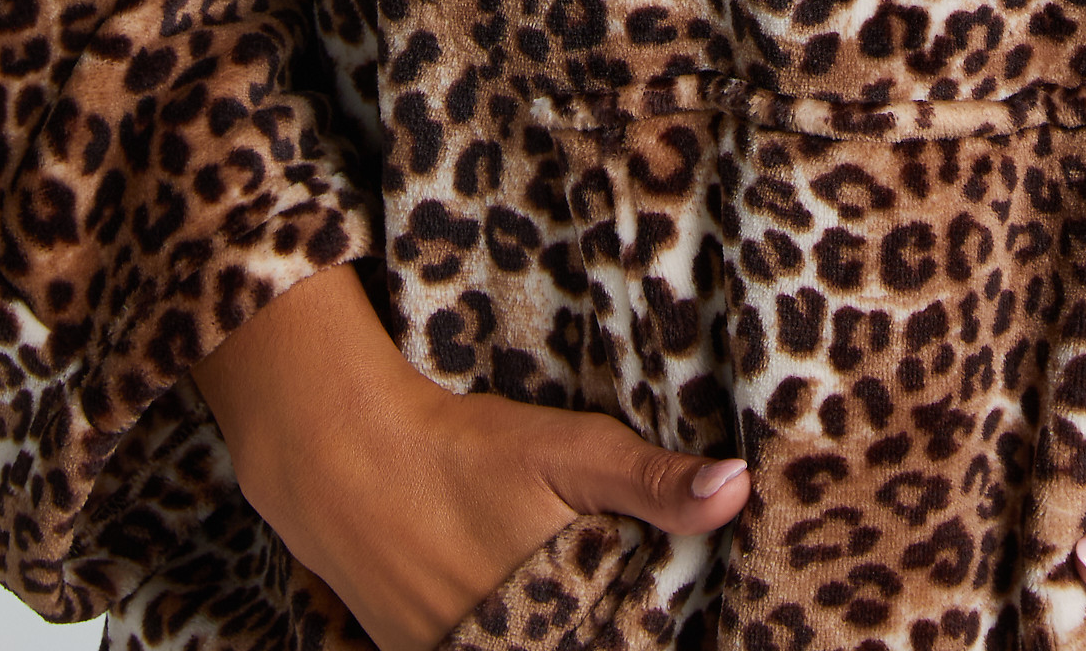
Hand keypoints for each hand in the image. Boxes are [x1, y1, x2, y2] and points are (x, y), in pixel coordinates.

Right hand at [191, 266, 750, 650]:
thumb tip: (740, 490)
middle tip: (620, 578)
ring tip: (571, 580)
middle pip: (582, 641)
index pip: (627, 641)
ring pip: (534, 644)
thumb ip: (652, 482)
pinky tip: (521, 585)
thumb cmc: (465, 454)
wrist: (345, 457)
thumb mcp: (569, 454)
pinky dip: (513, 625)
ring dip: (564, 624)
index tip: (681, 603)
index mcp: (549, 634)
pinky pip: (483, 646)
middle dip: (609, 621)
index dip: (652, 624)